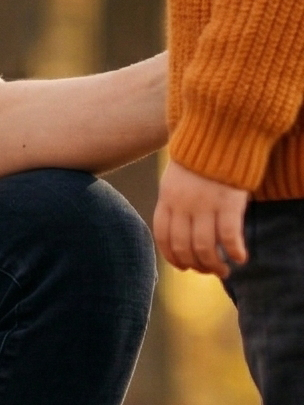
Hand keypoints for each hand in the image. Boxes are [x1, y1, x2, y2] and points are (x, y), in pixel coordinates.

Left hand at [153, 160, 249, 276]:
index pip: (163, 237)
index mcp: (167, 199)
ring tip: (224, 270)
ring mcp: (205, 205)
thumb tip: (179, 231)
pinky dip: (234, 250)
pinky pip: (228, 235)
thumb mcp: (175, 180)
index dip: (173, 257)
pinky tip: (241, 257)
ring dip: (214, 264)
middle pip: (183, 246)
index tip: (184, 267)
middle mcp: (183, 205)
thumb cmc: (199, 160)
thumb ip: (175, 203)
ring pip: (204, 246)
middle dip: (196, 265)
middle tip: (209, 271)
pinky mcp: (229, 202)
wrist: (218, 133)